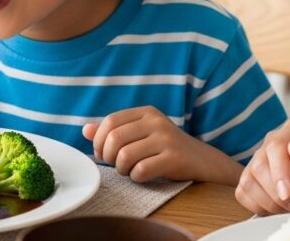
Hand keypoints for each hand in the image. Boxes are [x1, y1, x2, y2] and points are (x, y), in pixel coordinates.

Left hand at [82, 106, 220, 182]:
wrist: (205, 163)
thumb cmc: (166, 149)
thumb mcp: (141, 135)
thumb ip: (113, 132)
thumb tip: (85, 130)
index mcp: (146, 112)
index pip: (110, 121)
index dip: (99, 140)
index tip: (101, 153)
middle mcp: (156, 122)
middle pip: (114, 139)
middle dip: (108, 157)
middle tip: (116, 165)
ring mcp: (167, 139)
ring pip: (125, 156)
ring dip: (122, 169)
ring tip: (130, 171)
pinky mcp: (175, 158)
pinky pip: (141, 170)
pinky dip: (136, 178)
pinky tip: (142, 176)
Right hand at [236, 119, 289, 214]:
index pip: (276, 146)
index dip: (279, 172)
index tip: (287, 194)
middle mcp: (273, 142)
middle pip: (259, 166)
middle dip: (277, 193)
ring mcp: (260, 161)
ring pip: (248, 182)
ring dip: (270, 202)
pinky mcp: (253, 179)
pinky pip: (244, 194)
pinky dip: (260, 206)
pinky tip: (280, 208)